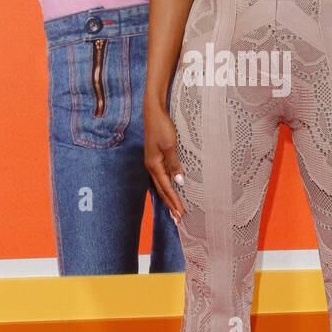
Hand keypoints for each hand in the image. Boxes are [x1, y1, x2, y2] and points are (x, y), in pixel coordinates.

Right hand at [143, 103, 185, 222]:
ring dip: (168, 198)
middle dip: (170, 205)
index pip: (166, 188)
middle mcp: (151, 166)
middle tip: (178, 219)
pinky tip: (170, 190)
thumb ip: (174, 164)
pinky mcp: (155, 158)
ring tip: (174, 209)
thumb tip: (179, 182)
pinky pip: (161, 177)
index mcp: (154, 165)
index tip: (180, 214)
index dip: (174, 202)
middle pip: (162, 190)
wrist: (153, 112)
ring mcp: (152, 162)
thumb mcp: (170, 146)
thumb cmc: (162, 127)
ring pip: (161, 185)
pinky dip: (166, 187)